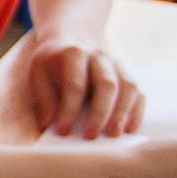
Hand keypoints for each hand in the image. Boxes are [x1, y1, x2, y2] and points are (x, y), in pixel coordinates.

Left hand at [21, 36, 144, 139]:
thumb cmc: (52, 64)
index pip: (75, 84)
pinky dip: (136, 111)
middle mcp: (99, 56)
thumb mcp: (38, 73)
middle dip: (100, 113)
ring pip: (128, 87)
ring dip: (122, 113)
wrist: (71, 40)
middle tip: (91, 136)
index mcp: (74, 53)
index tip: (62, 131)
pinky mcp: (127, 75)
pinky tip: (129, 129)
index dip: (69, 109)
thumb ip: (43, 98)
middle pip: (106, 84)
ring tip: (114, 135)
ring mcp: (117, 65)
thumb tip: (48, 125)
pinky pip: (138, 92)